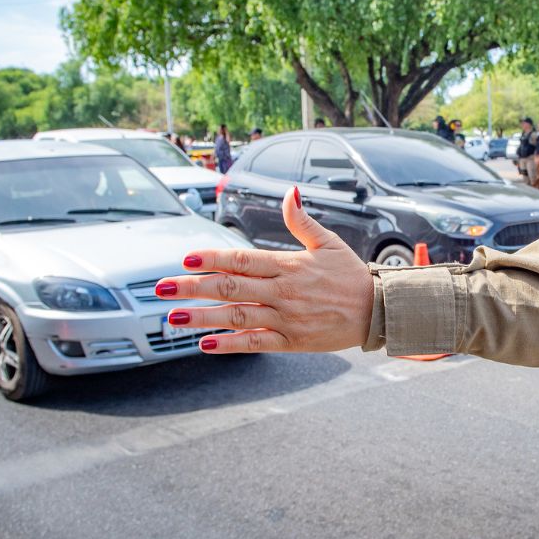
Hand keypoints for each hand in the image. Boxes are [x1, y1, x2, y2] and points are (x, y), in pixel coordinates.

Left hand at [153, 187, 376, 355]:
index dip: (213, 259)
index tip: (186, 258)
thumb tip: (289, 192)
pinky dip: (230, 345)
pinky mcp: (291, 342)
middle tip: (161, 288)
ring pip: (237, 316)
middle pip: (231, 287)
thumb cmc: (350, 275)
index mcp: (288, 265)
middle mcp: (283, 291)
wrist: (377, 311)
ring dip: (203, 317)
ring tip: (173, 318)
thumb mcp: (328, 243)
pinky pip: (256, 343)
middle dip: (193, 287)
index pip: (243, 260)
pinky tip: (205, 345)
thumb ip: (301, 220)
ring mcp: (285, 318)